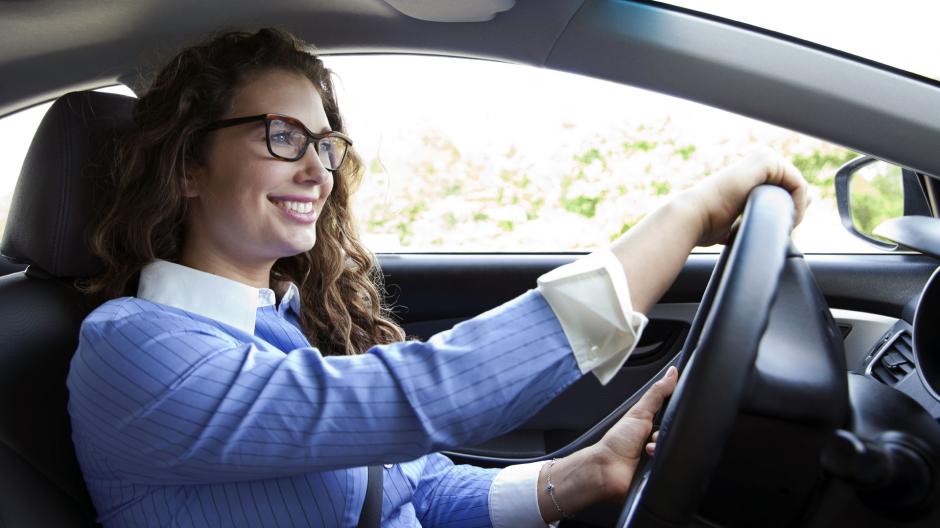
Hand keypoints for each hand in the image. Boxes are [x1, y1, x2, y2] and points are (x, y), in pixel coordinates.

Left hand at [595, 366, 677, 497]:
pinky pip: (676, 465)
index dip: (678, 415)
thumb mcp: (639, 412)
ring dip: (662, 447)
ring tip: (648, 449)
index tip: (677, 412)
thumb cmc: (617, 443)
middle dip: (668, 434)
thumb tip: (672, 372)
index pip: (677, 417)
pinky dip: (664, 461)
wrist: (607, 471)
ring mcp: (662, 458)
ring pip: (679, 450)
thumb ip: (657, 393)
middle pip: (680, 435)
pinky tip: (651, 460)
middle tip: (653, 435)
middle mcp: (661, 442)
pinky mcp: (664, 472)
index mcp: (656, 426)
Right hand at [686, 149, 809, 246]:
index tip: (779, 231)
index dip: (789, 212)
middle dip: (795, 211)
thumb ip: (765, 209)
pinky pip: (798, 184)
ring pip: (799, 187)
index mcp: (753, 172)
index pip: (788, 190)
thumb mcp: (743, 216)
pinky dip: (798, 205)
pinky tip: (784, 219)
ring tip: (782, 227)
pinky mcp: (766, 161)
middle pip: (795, 188)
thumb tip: (802, 203)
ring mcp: (763, 157)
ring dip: (796, 210)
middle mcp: (759, 160)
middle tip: (781, 230)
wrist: (694, 217)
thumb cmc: (710, 223)